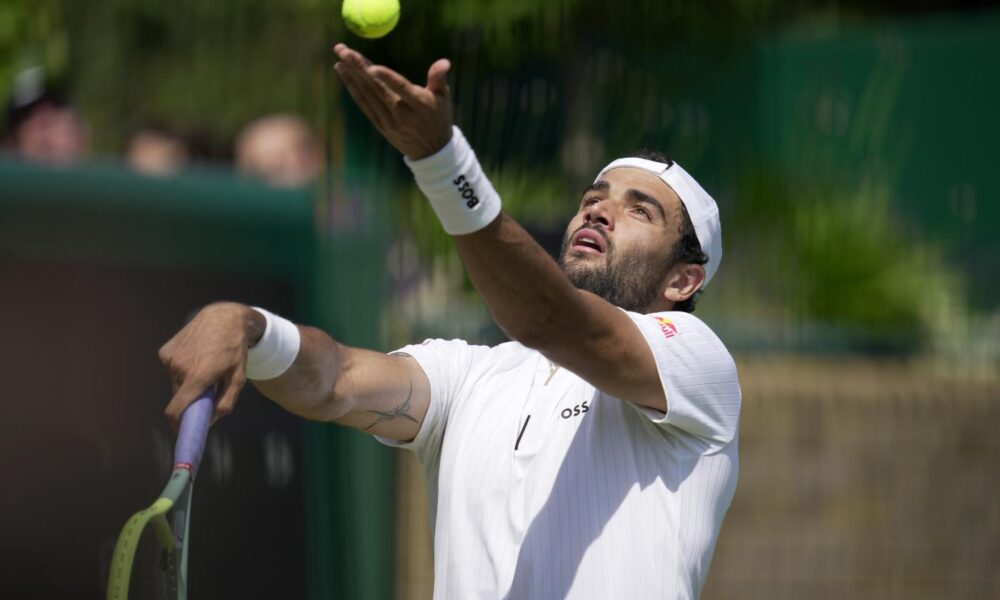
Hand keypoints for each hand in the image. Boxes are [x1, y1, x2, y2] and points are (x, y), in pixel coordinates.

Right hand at [158, 302, 264, 426]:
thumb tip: (211, 420)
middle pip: (179, 396)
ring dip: (187, 381)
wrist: (224, 318)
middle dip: (190, 398)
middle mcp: (179, 368)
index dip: (176, 424)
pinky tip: (195, 356)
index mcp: (197, 377)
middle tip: (207, 389)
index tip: (182, 430)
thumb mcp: (238, 378)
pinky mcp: (165, 351)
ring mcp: (170, 358)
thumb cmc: (235, 349)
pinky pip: (172, 369)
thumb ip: (226, 402)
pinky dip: (181, 368)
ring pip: (175, 382)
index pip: (175, 409)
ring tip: (204, 366)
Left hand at [333, 43, 452, 159]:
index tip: (372, 67)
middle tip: (343, 49)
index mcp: (419, 104)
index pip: (401, 89)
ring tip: (340, 55)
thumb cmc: (438, 117)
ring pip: (367, 94)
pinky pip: (363, 103)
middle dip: (358, 67)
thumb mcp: (444, 98)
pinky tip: (344, 72)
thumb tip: (444, 62)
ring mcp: (388, 120)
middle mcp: (401, 113)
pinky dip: (352, 87)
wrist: (430, 151)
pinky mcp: (379, 124)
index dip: (387, 78)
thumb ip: (439, 78)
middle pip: (377, 88)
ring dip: (351, 74)